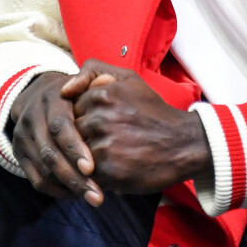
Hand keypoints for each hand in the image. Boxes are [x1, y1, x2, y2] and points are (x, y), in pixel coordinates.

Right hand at [11, 71, 103, 205]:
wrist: (37, 93)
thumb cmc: (74, 90)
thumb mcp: (84, 79)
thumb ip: (95, 79)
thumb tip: (104, 85)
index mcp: (51, 98)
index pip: (60, 126)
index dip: (74, 147)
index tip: (91, 168)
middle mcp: (32, 117)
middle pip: (50, 153)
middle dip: (74, 176)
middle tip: (98, 194)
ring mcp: (22, 137)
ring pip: (43, 170)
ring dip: (68, 188)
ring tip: (93, 198)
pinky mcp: (19, 154)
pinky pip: (35, 180)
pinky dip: (56, 190)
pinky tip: (76, 195)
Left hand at [63, 60, 212, 194]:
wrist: (182, 143)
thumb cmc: (152, 111)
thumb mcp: (129, 80)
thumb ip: (94, 73)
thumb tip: (65, 89)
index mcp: (103, 94)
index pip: (73, 108)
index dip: (86, 118)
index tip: (103, 123)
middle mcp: (100, 117)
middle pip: (73, 131)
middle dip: (85, 138)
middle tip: (109, 140)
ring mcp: (104, 145)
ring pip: (77, 153)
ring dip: (88, 157)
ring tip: (110, 155)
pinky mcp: (108, 171)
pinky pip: (86, 174)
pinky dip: (95, 174)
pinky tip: (112, 168)